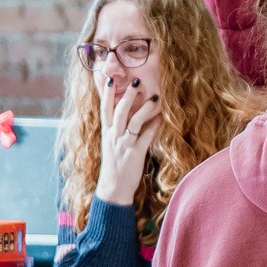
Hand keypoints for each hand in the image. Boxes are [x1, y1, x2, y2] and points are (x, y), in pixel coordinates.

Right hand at [94, 74, 159, 204]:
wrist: (113, 188)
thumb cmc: (114, 165)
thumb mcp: (111, 144)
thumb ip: (116, 129)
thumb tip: (126, 113)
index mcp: (107, 133)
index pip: (104, 109)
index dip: (106, 94)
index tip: (109, 79)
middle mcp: (114, 136)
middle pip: (119, 111)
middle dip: (127, 96)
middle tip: (136, 81)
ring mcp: (124, 145)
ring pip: (133, 122)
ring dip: (144, 108)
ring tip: (154, 97)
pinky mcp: (135, 154)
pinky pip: (146, 137)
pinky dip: (154, 126)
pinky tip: (162, 117)